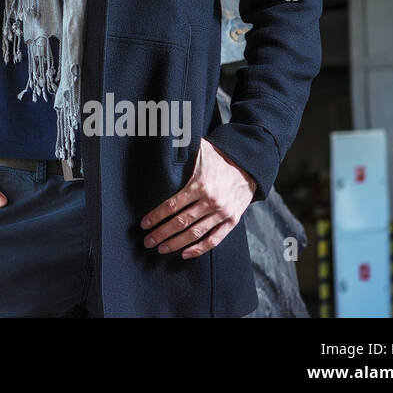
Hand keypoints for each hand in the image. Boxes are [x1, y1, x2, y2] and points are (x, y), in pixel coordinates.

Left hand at [139, 137, 256, 258]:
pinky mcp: (232, 221)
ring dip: (176, 243)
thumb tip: (162, 138)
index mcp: (199, 185)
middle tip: (147, 241)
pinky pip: (214, 240)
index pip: (172, 205)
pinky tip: (185, 254)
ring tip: (160, 249)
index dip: (156, 216)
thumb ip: (181, 149)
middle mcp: (210, 202)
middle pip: (180, 222)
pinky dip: (199, 249)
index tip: (144, 224)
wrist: (248, 166)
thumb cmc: (219, 158)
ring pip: (195, 233)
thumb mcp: (200, 150)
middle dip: (161, 233)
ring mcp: (222, 213)